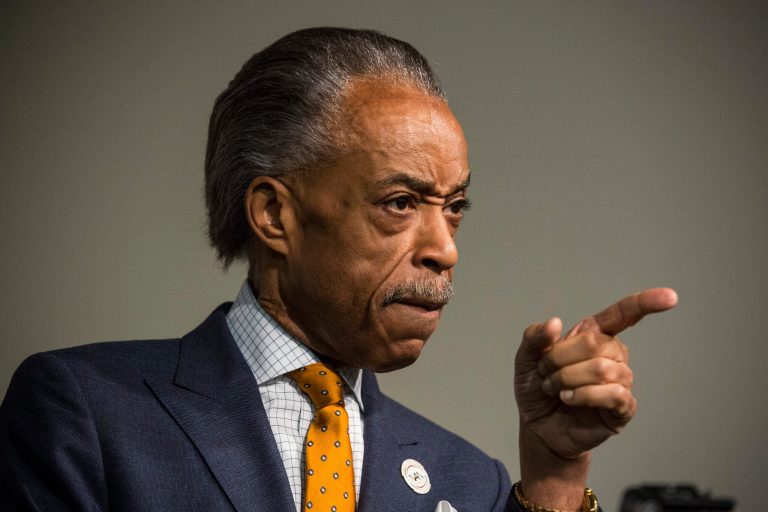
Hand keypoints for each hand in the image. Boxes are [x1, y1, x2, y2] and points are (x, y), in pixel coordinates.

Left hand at [515, 288, 677, 459]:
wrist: (537, 426)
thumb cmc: (538, 389)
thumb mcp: (526, 359)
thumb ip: (535, 337)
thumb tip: (554, 323)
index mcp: (594, 335)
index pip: (624, 314)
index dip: (646, 303)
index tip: (671, 296)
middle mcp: (613, 354)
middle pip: (596, 344)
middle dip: (560, 358)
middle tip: (545, 372)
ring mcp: (621, 381)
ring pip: (603, 369)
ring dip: (567, 379)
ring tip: (554, 389)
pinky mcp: (622, 408)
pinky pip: (614, 394)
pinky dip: (584, 395)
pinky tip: (568, 399)